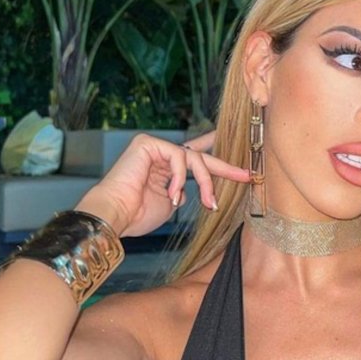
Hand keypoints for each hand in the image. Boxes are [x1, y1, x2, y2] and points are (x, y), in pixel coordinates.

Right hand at [75, 133, 248, 236]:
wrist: (115, 216)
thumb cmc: (137, 215)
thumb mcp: (170, 204)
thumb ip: (182, 191)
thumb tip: (189, 191)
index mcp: (164, 169)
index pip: (194, 159)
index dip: (217, 161)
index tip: (239, 167)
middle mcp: (159, 155)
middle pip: (199, 155)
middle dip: (224, 166)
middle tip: (245, 175)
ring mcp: (153, 147)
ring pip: (193, 158)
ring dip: (205, 182)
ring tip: (208, 203)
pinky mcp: (147, 143)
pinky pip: (178, 157)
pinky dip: (180, 177)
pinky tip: (173, 193)